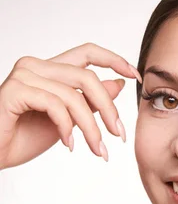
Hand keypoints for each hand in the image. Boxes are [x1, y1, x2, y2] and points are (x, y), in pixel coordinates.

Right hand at [0, 42, 141, 168]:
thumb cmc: (23, 137)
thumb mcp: (68, 120)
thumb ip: (89, 101)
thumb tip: (118, 85)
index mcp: (50, 69)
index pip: (88, 52)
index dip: (115, 59)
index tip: (136, 76)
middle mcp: (37, 65)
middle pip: (88, 77)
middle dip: (109, 109)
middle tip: (118, 135)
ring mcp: (24, 75)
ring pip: (74, 95)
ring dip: (91, 128)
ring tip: (97, 150)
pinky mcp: (15, 90)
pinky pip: (55, 105)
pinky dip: (67, 128)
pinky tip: (69, 145)